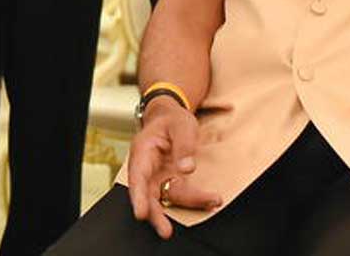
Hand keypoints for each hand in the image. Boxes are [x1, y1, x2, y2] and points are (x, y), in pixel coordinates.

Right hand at [127, 100, 219, 238]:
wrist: (171, 118)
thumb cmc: (172, 120)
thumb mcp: (181, 124)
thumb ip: (184, 145)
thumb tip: (187, 168)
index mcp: (142, 153)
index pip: (137, 178)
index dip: (138, 198)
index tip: (142, 213)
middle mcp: (147, 170)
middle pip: (148, 196)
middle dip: (156, 215)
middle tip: (166, 231)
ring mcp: (158, 178)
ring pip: (167, 197)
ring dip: (188, 203)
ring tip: (212, 201)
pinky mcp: (170, 181)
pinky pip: (180, 193)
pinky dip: (194, 197)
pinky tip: (210, 199)